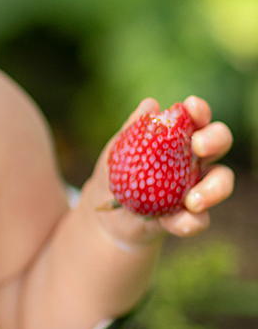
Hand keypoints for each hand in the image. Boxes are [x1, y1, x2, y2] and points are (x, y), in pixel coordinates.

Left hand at [91, 95, 233, 241]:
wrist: (108, 216)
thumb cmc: (117, 174)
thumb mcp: (117, 152)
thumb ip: (133, 130)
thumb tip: (149, 105)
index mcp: (180, 136)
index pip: (197, 117)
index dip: (200, 110)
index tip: (192, 107)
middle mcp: (195, 158)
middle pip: (220, 141)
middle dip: (215, 139)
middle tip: (198, 147)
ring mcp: (196, 186)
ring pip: (221, 180)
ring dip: (214, 188)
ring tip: (193, 201)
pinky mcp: (190, 215)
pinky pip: (200, 219)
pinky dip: (190, 222)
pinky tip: (174, 223)